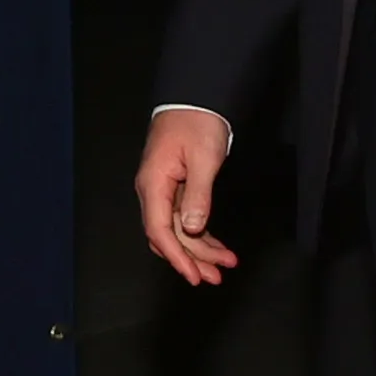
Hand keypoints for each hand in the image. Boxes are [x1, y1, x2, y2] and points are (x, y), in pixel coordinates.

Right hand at [135, 108, 237, 286]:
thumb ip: (198, 195)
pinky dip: (199, 235)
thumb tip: (193, 227)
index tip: (194, 275)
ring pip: (177, 230)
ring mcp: (162, 190)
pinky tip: (215, 246)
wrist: (194, 99)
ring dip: (198, 250)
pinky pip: (183, 219)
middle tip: (216, 276)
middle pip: (168, 235)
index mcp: (154, 184)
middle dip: (192, 258)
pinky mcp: (174, 188)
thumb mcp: (203, 158)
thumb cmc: (197, 123)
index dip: (177, 256)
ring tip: (222, 265)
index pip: (160, 230)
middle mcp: (153, 190)